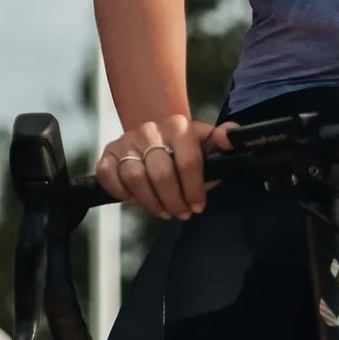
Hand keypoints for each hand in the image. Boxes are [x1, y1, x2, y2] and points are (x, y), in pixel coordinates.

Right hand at [97, 111, 216, 220]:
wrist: (157, 134)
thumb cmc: (185, 146)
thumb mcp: (208, 141)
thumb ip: (225, 139)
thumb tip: (230, 140)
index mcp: (178, 126)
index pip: (188, 162)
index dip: (194, 189)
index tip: (198, 206)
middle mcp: (150, 130)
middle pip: (161, 174)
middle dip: (174, 200)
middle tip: (182, 213)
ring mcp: (127, 141)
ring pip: (135, 177)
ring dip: (150, 201)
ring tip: (164, 210)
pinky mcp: (108, 153)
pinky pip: (108, 176)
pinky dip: (120, 192)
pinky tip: (135, 200)